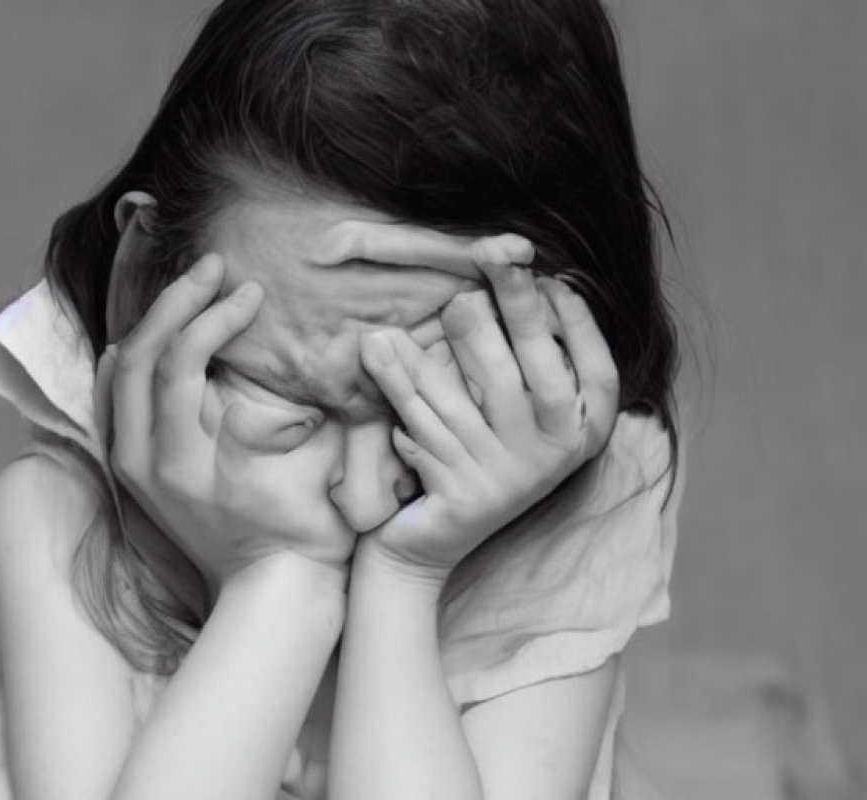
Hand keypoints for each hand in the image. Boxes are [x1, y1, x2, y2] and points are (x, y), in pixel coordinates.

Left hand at [98, 254, 354, 590]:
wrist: (273, 589)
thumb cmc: (306, 528)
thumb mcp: (312, 463)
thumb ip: (292, 404)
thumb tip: (302, 349)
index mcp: (189, 457)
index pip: (183, 362)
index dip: (215, 315)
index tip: (251, 292)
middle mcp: (148, 461)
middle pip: (140, 357)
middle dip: (177, 302)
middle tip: (212, 268)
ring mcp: (134, 469)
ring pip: (120, 376)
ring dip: (153, 323)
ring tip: (187, 290)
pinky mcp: (134, 474)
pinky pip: (113, 405)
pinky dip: (124, 364)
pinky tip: (138, 339)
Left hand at [359, 238, 618, 579]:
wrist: (431, 543)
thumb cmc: (481, 456)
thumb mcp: (522, 416)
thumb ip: (534, 362)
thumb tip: (529, 280)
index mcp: (581, 436)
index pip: (598, 374)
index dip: (577, 323)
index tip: (551, 278)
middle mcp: (551, 457)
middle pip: (539, 374)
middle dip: (518, 308)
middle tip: (495, 257)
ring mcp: (504, 476)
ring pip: (475, 392)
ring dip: (455, 338)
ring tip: (444, 299)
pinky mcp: (458, 491)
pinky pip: (423, 421)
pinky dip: (397, 381)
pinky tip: (378, 347)